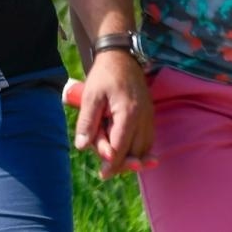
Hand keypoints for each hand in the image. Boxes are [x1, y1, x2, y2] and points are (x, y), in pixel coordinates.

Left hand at [71, 52, 155, 178]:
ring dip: (130, 157)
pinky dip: (139, 150)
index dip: (112, 163)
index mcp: (128, 113)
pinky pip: (148, 140)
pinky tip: (130, 155)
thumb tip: (82, 146)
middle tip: (105, 169)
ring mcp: (149, 116)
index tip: (103, 174)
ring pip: (143, 148)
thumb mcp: (91, 96)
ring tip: (114, 163)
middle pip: (134, 152)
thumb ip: (88, 122)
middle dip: (120, 162)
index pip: (122, 147)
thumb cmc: (104, 75)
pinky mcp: (150, 115)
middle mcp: (144, 117)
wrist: (121, 56)